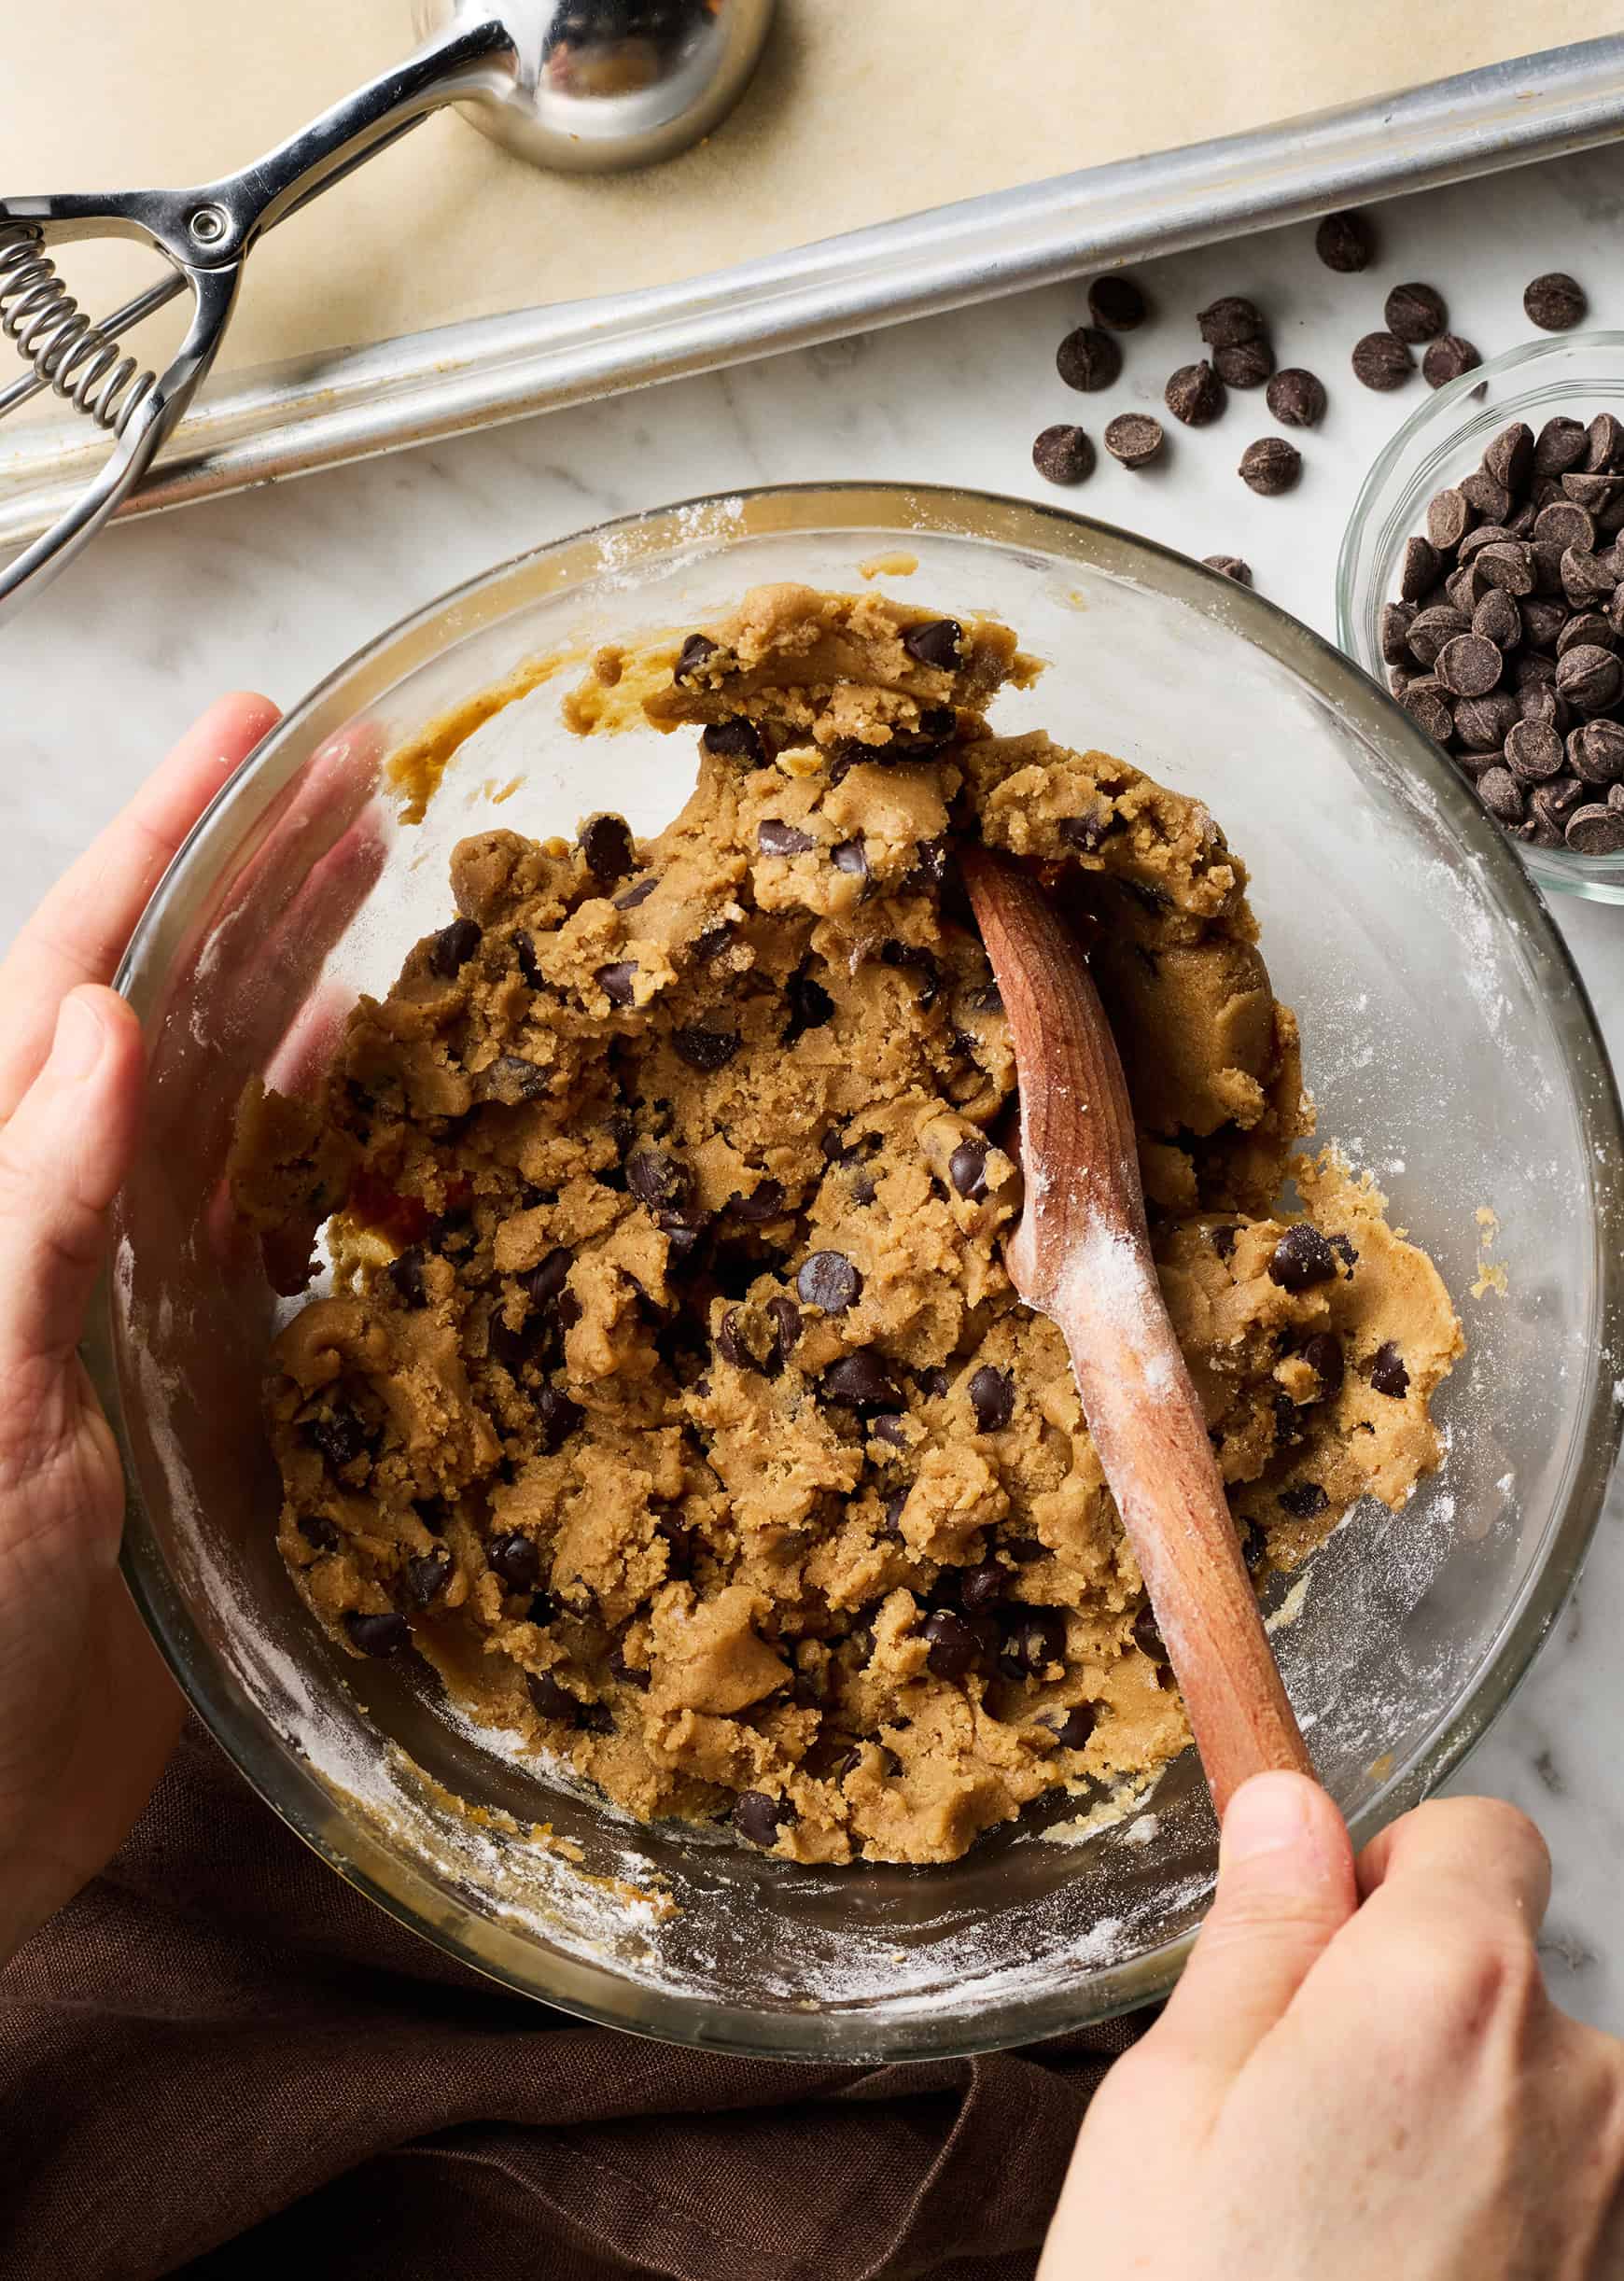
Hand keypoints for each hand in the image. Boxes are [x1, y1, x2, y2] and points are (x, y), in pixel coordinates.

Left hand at [0, 691, 279, 1962]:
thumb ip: (21, 1209)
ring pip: (211, 1087)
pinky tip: (356, 1076)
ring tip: (376, 878)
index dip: (164, 836)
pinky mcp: (169, 1364)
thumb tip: (100, 1019)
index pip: (70, 966)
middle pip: (159, 997)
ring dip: (289, 976)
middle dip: (253, 875)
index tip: (256, 729)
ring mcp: (113, 1281)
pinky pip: (249, 1207)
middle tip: (360, 773)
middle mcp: (48, 1206)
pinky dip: (307, 1128)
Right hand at [1043, 1774, 1623, 2276]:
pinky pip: (1558, 2197)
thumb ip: (1259, 1936)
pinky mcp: (1618, 2279)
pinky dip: (1489, 2217)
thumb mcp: (1170, 2108)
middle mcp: (1577, 2085)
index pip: (1479, 1834)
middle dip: (1410, 2010)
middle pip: (1507, 1971)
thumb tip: (1292, 1809)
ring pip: (1533, 2095)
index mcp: (1448, 1995)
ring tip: (1338, 2233)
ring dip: (1456, 2124)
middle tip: (1289, 2129)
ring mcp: (1619, 2202)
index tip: (1313, 1952)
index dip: (1387, 1874)